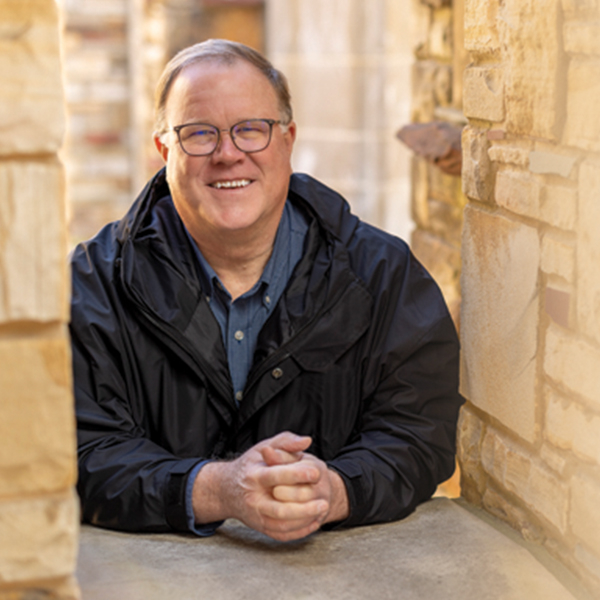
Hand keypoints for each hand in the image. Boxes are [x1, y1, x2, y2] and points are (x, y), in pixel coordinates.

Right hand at [192, 432, 344, 540]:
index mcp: (254, 476)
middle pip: (280, 508)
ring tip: (321, 510)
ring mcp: (257, 516)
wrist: (227, 489)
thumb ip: (286, 442)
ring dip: (304, 520)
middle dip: (304, 506)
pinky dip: (298, 531)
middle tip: (324, 500)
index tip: (316, 472)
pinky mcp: (261, 527)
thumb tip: (306, 441)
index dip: (297, 474)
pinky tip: (312, 522)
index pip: (276, 476)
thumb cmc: (250, 466)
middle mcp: (254, 498)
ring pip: (282, 525)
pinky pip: (281, 535)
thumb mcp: (263, 447)